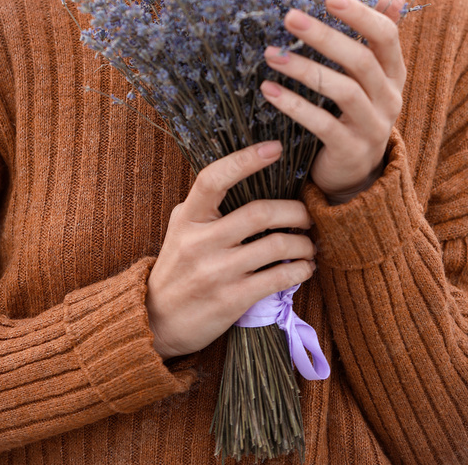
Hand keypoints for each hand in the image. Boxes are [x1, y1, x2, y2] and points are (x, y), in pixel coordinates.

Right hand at [145, 141, 315, 359]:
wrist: (157, 320)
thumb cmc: (177, 267)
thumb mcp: (181, 228)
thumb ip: (205, 205)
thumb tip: (242, 175)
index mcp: (188, 217)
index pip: (214, 179)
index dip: (246, 160)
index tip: (275, 147)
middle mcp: (200, 242)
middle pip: (259, 213)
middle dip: (295, 211)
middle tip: (307, 215)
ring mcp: (216, 272)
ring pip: (275, 246)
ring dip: (303, 244)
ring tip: (309, 245)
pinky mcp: (231, 300)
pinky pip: (277, 279)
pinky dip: (300, 271)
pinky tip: (305, 268)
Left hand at [260, 0, 406, 198]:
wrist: (355, 173)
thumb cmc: (357, 110)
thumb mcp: (372, 75)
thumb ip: (379, 36)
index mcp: (394, 73)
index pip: (386, 36)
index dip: (360, 14)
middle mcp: (389, 98)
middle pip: (362, 61)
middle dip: (325, 37)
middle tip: (290, 17)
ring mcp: (373, 126)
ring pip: (343, 91)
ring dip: (304, 69)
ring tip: (271, 54)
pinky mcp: (351, 150)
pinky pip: (323, 125)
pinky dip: (294, 106)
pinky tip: (269, 89)